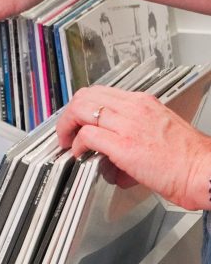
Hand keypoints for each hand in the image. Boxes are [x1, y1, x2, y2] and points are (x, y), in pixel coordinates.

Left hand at [56, 86, 210, 209]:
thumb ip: (131, 137)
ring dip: (68, 127)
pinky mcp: (123, 145)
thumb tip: (113, 156)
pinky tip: (80, 154)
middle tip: (66, 132)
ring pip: (81, 109)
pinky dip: (77, 144)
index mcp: (143, 103)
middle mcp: (135, 107)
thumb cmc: (186, 159)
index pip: (101, 93)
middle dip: (69, 114)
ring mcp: (128, 124)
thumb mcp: (157, 135)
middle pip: (86, 96)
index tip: (76, 121)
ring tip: (68, 143)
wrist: (203, 170)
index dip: (82, 107)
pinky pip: (87, 136)